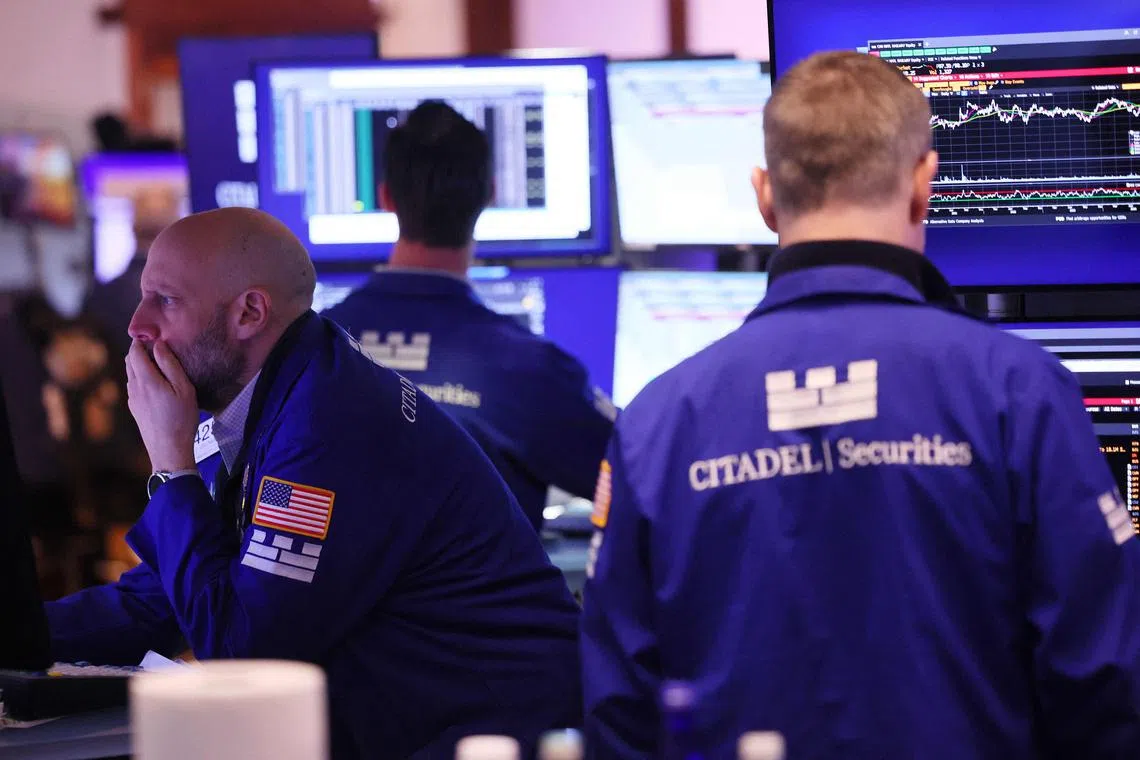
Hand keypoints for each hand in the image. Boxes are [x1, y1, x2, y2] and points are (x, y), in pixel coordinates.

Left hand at [126, 339, 198, 471]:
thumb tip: (158, 345)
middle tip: (159, 348)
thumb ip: (170, 365)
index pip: (135, 351)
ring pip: (131, 374)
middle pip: (130, 361)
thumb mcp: (183, 389)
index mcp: (145, 379)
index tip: (154, 336)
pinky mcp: (135, 409)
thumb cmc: (181, 419)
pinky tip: (158, 385)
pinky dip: (142, 378)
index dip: (142, 340)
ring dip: (141, 365)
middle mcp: (134, 387)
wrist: (169, 450)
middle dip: (140, 351)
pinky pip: (134, 386)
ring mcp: (132, 399)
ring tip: (160, 365)